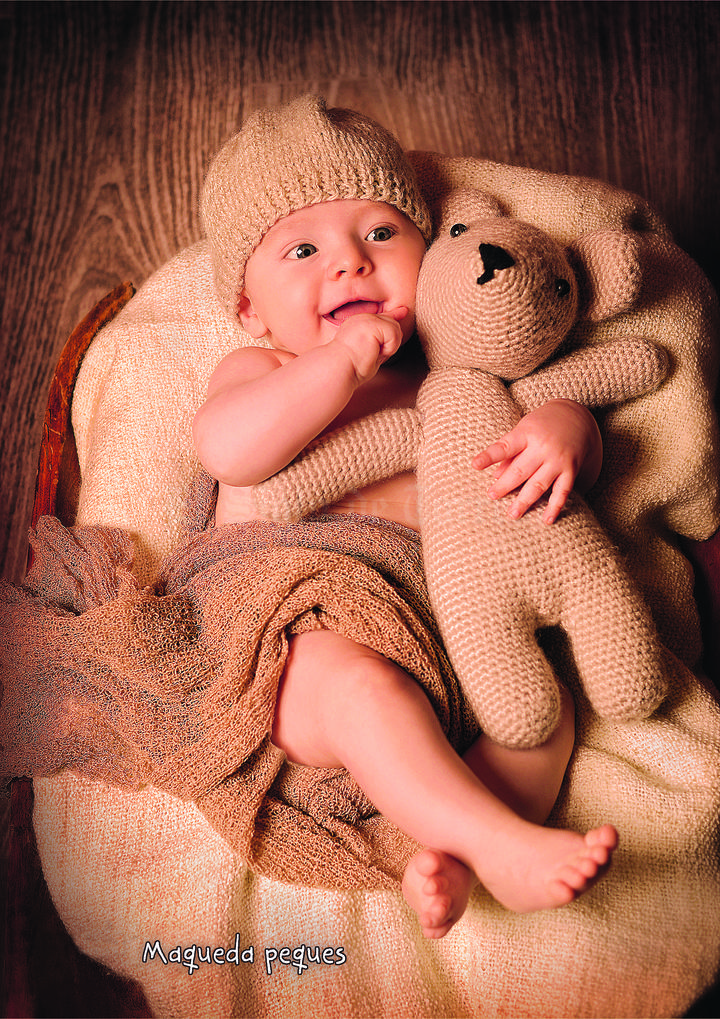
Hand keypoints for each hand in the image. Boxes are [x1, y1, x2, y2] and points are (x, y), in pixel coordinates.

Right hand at [333, 307, 406, 383]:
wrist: (338, 368)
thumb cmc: (351, 367)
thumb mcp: (369, 351)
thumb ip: (382, 339)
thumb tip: (395, 332)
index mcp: (358, 324)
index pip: (381, 317)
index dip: (394, 315)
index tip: (403, 311)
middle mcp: (362, 318)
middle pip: (392, 324)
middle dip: (390, 343)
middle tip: (373, 355)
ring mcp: (367, 319)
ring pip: (396, 329)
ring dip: (389, 347)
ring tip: (372, 354)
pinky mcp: (373, 324)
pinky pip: (394, 334)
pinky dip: (389, 348)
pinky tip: (374, 352)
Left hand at [471, 400, 602, 522]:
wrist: (577, 417)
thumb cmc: (542, 425)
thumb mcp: (523, 430)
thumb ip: (509, 453)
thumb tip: (495, 476)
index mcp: (527, 434)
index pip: (505, 447)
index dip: (489, 456)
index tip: (475, 465)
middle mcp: (543, 447)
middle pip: (520, 470)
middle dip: (504, 485)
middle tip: (491, 496)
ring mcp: (558, 460)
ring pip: (539, 484)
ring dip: (524, 501)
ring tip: (512, 514)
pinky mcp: (571, 470)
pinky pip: (562, 492)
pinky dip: (555, 507)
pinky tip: (546, 520)